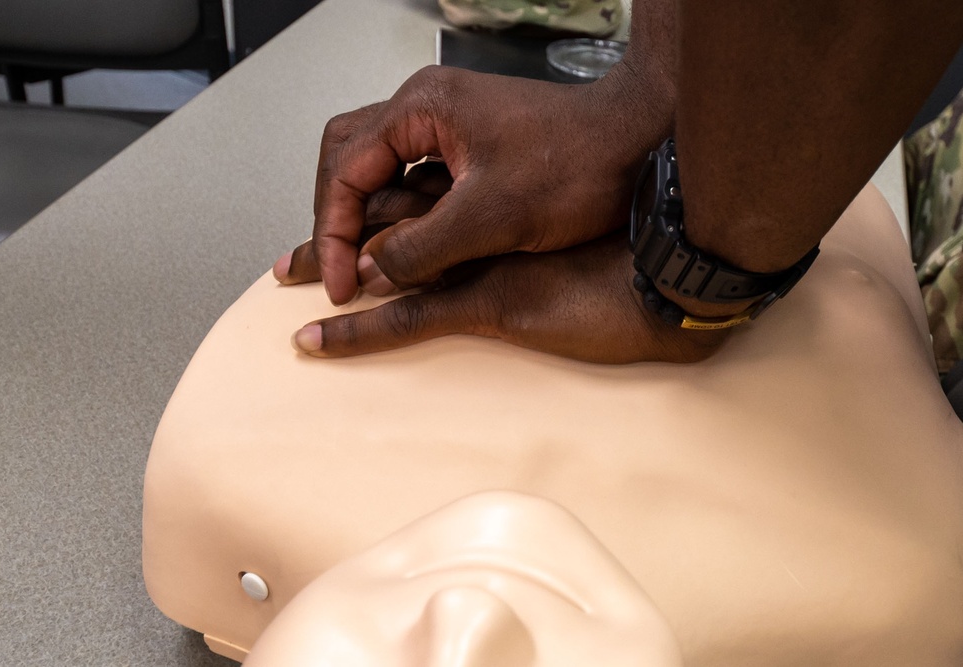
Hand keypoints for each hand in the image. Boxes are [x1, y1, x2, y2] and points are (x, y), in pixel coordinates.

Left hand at [280, 231, 725, 364]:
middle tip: (291, 254)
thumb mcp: (571, 244)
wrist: (668, 280)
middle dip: (335, 235)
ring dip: (332, 272)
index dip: (373, 209)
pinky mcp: (489, 304)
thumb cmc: (631, 259)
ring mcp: (480, 266)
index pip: (417, 200)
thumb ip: (528, 236)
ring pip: (387, 265)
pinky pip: (408, 319)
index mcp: (496, 209)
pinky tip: (317, 340)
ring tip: (285, 280)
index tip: (344, 219)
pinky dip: (357, 331)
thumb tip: (506, 243)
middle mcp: (480, 230)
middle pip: (387, 223)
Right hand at [293, 63, 671, 304]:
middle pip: (348, 157)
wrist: (638, 146)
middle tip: (336, 267)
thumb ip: (422, 249)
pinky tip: (402, 246)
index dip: (334, 233)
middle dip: (337, 216)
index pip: (346, 171)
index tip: (339, 281)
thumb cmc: (580, 163)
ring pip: (378, 167)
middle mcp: (427, 107)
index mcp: (422, 108)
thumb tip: (372, 275)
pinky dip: (397, 213)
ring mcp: (448, 124)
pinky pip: (412, 176)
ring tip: (358, 261)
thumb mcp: (491, 217)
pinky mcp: (469, 146)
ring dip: (364, 214)